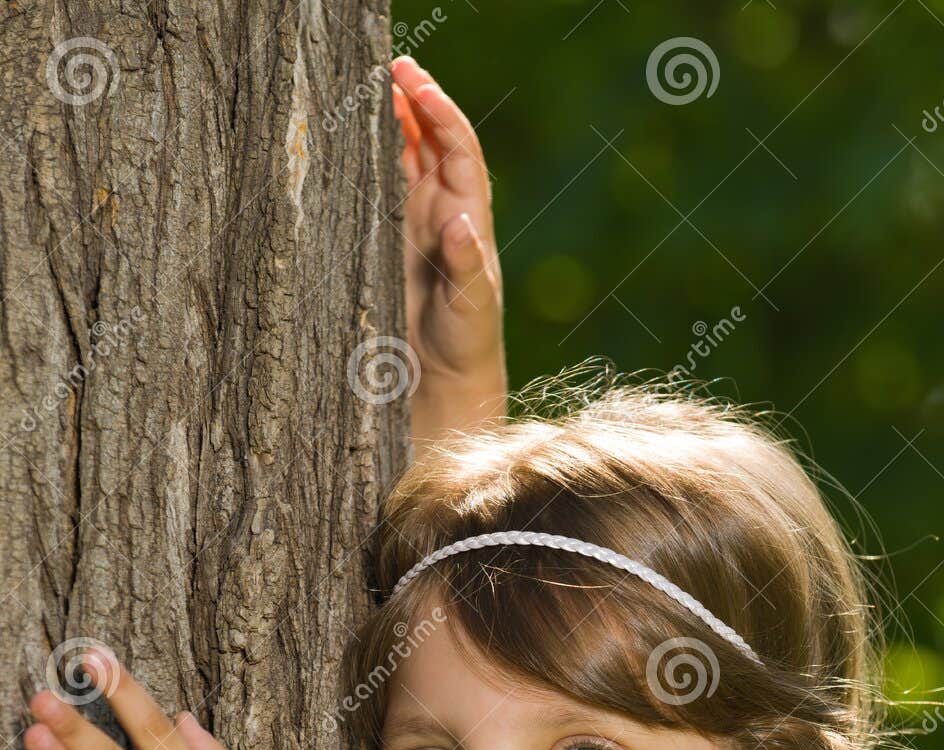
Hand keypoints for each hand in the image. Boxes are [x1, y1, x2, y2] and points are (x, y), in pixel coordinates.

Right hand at [391, 54, 505, 407]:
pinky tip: (358, 134)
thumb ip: (467, 267)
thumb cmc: (467, 344)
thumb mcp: (472, 308)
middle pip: (435, 139)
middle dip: (417, 100)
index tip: (414, 81)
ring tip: (374, 84)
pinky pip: (387, 184)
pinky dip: (377, 154)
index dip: (439, 110)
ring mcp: (421, 222)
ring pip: (410, 156)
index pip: (458, 148)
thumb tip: (460, 223)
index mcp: (470, 217)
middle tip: (391, 64)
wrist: (448, 379)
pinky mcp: (396, 238)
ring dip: (396, 119)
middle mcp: (447, 211)